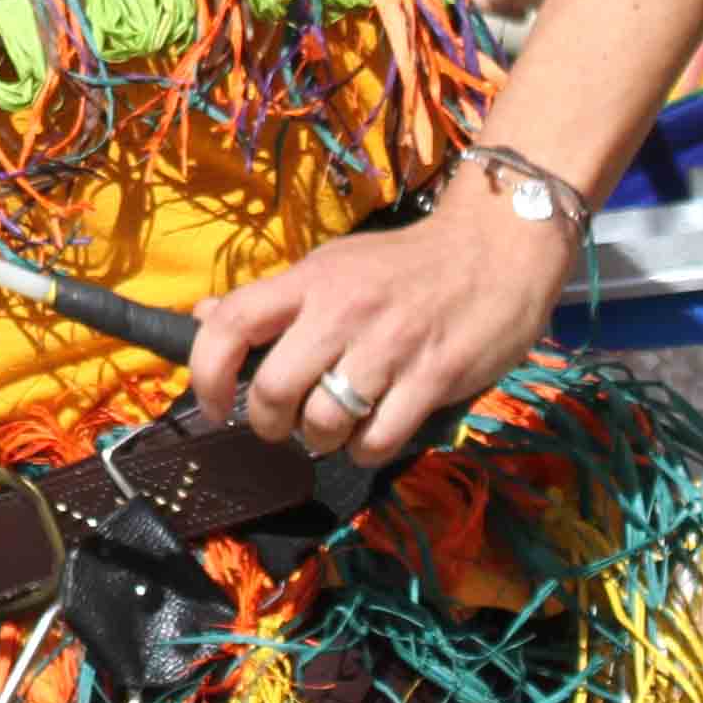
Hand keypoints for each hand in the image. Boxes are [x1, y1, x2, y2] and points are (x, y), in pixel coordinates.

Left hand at [187, 188, 572, 465]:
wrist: (498, 250)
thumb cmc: (406, 264)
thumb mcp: (333, 265)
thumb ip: (276, 298)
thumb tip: (204, 316)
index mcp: (311, 281)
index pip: (232, 323)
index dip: (206, 372)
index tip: (212, 405)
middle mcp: (343, 310)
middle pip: (275, 388)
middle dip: (269, 423)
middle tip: (283, 426)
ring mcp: (391, 345)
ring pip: (325, 421)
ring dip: (321, 440)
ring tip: (333, 428)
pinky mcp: (434, 377)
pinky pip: (379, 440)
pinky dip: (365, 452)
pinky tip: (371, 437)